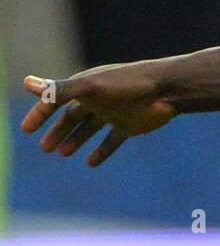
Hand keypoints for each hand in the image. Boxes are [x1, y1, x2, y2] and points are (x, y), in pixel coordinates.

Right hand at [21, 63, 175, 165]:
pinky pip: (112, 140)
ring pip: (90, 128)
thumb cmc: (128, 85)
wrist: (168, 90)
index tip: (26, 130)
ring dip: (76, 140)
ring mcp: (114, 112)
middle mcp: (98, 99)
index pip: (55, 100)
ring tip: (63, 153)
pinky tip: (90, 163)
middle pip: (72, 117)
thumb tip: (26, 83)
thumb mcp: (90, 88)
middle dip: (57, 131)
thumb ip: (59, 90)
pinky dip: (101, 151)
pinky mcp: (130, 125)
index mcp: (85, 87)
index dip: (39, 114)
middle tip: (44, 148)